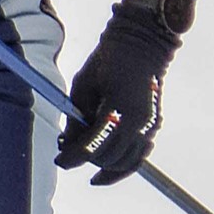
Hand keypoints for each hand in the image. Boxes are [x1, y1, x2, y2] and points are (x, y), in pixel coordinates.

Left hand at [56, 0, 181, 183]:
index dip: (73, 157)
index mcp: (120, 111)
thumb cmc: (105, 64)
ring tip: (82, 158)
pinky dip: (122, 162)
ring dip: (104, 165)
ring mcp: (151, 126)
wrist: (138, 48)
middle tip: (65, 151)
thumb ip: (77, 119)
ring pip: (127, 162)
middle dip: (86, 159)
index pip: (93, 147)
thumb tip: (67, 145)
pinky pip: (139, 155)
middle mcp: (140, 123)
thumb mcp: (82, 88)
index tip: (59, 161)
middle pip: (110, 158)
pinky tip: (104, 165)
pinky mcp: (154, 126)